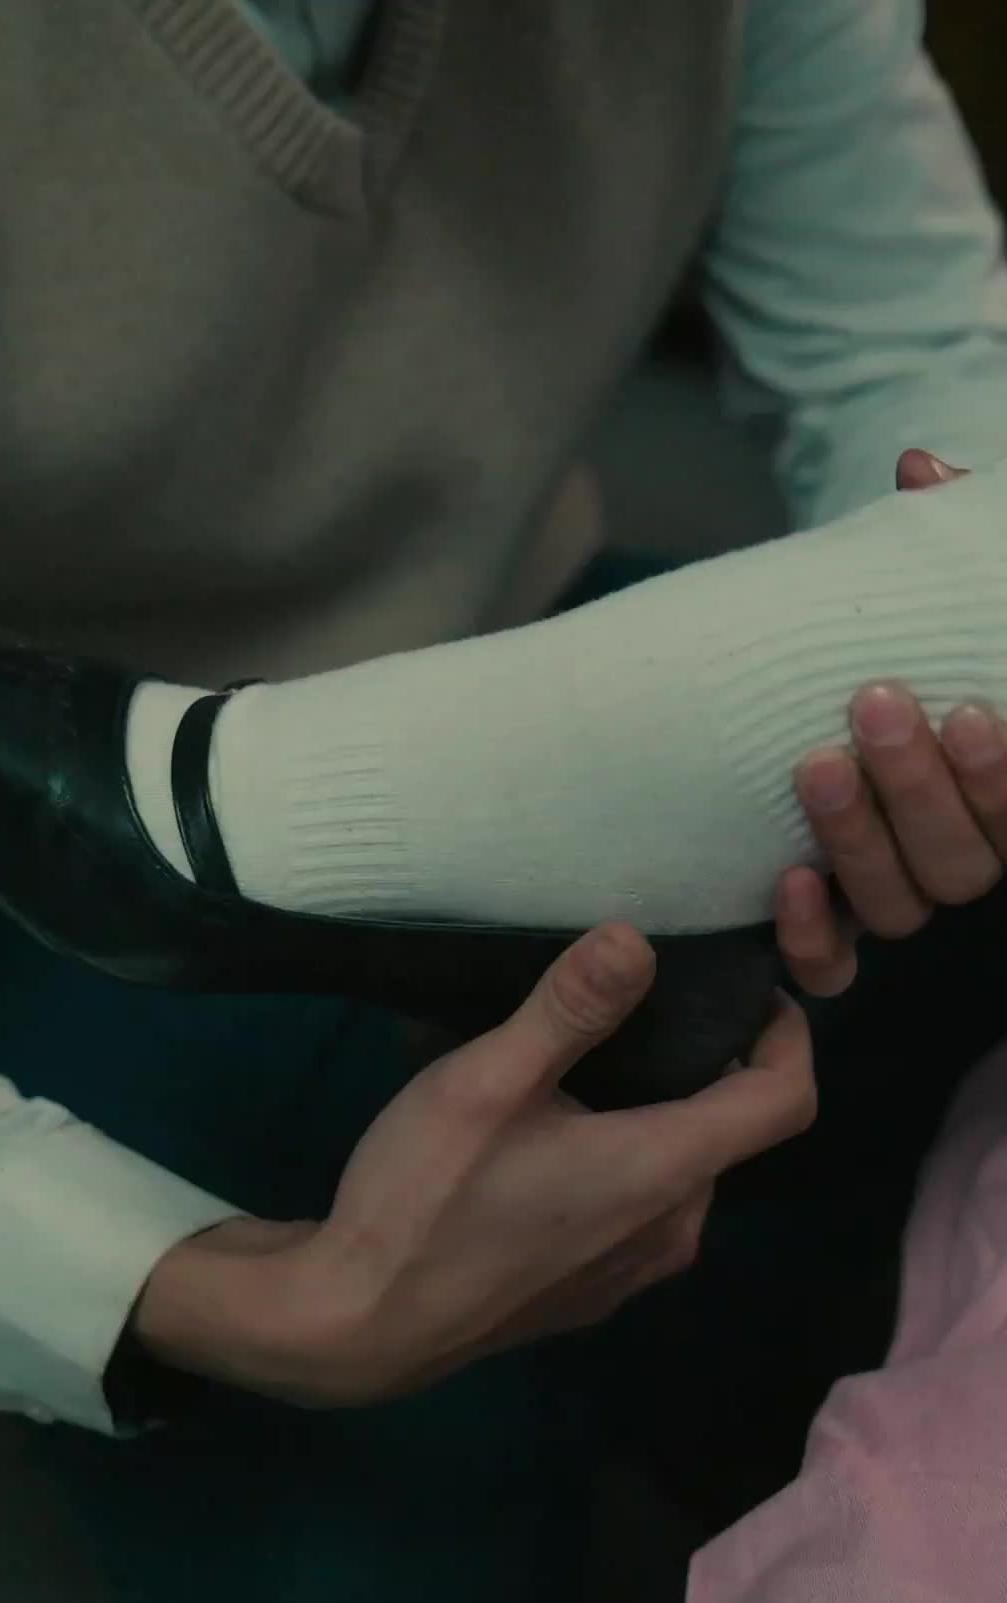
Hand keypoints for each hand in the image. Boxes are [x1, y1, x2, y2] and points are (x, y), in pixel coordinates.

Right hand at [138, 925, 814, 1405]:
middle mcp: (674, 1228)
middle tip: (633, 1005)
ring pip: (678, 1169)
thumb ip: (569, 1010)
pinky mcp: (592, 1294)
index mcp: (666, 1170)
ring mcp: (634, 1271)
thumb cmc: (426, 1197)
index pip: (787, 1099)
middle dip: (702, 1064)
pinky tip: (542, 1138)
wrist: (358, 1326)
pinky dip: (619, 1160)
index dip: (789, 1035)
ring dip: (652, 1113)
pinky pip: (638, 1209)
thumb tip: (639, 939)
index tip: (748, 986)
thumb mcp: (486, 1082)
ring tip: (577, 1063)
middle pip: (728, 1129)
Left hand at [777, 448, 1006, 994]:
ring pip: (901, 906)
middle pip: (963, 860)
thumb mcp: (931, 591)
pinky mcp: (832, 926)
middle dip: (920, 785)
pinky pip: (835, 966)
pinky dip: (814, 938)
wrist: (825, 700)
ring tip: (816, 764)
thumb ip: (952, 531)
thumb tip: (919, 466)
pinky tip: (786, 880)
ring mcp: (895, 893)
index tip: (969, 709)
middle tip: (872, 705)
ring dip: (860, 839)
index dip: (1000, 775)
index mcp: (997, 784)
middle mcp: (960, 852)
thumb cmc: (904, 646)